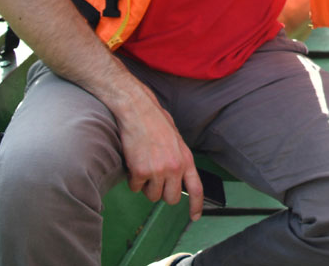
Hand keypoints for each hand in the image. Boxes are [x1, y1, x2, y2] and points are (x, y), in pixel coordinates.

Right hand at [116, 92, 202, 220]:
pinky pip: (135, 188)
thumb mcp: (176, 142)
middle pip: (170, 199)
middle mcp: (175, 168)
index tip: (194, 217)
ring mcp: (158, 171)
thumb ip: (179, 161)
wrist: (139, 111)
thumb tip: (176, 179)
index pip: (196, 188)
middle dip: (161, 194)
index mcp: (186, 159)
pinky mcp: (140, 172)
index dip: (196, 205)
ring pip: (151, 195)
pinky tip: (134, 162)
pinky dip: (133, 179)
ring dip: (146, 186)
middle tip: (155, 181)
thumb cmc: (157, 124)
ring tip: (144, 165)